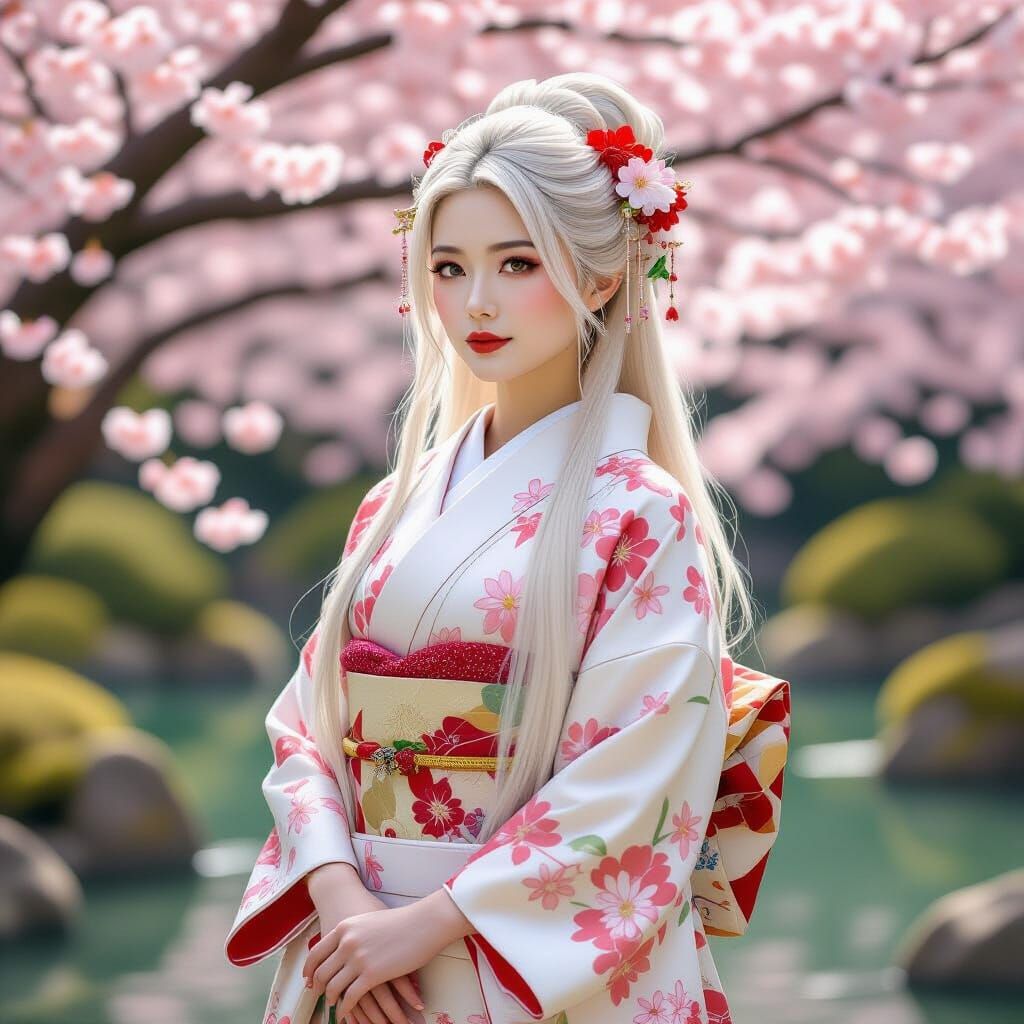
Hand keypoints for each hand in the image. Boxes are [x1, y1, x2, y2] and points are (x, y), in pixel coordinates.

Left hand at [304, 901, 438, 1022]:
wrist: (423, 922)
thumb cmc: (400, 921)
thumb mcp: (369, 921)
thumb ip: (353, 933)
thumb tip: (342, 945)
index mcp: (344, 928)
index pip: (316, 953)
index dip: (309, 970)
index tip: (308, 980)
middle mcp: (347, 943)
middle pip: (322, 972)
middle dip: (319, 987)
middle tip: (319, 995)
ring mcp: (358, 959)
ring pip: (333, 987)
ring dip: (331, 999)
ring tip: (333, 1004)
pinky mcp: (372, 974)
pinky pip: (350, 998)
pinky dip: (345, 1009)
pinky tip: (346, 1013)